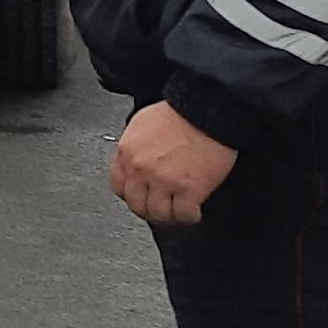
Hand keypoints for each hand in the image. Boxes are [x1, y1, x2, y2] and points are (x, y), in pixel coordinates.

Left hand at [110, 101, 238, 225]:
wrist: (209, 110)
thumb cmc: (181, 112)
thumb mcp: (143, 123)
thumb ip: (135, 146)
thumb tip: (134, 161)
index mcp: (128, 152)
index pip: (118, 186)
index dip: (131, 194)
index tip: (141, 196)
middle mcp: (141, 169)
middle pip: (137, 204)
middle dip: (149, 209)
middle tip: (161, 208)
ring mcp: (164, 181)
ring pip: (159, 215)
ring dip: (169, 216)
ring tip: (178, 211)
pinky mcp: (189, 190)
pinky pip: (184, 215)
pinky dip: (189, 217)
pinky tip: (194, 211)